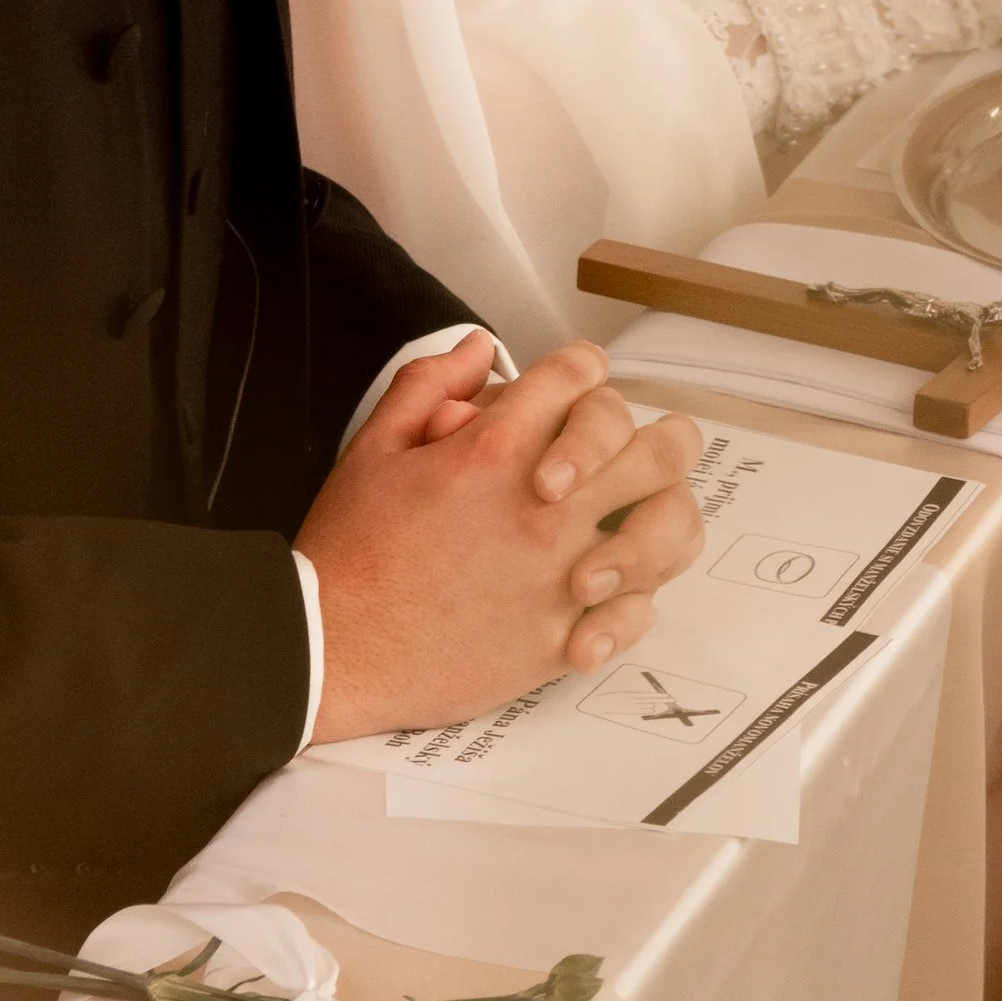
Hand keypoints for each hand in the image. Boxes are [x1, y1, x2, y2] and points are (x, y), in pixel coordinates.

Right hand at [300, 335, 703, 744]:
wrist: (332, 651)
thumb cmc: (350, 552)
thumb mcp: (374, 447)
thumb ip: (429, 385)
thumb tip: (475, 349)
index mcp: (496, 449)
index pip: (580, 376)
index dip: (582, 368)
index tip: (576, 383)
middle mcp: (543, 508)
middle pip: (656, 446)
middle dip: (655, 435)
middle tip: (638, 448)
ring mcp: (559, 577)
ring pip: (669, 528)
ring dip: (659, 516)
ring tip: (634, 521)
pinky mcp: (560, 640)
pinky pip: (639, 611)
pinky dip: (633, 598)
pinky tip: (605, 593)